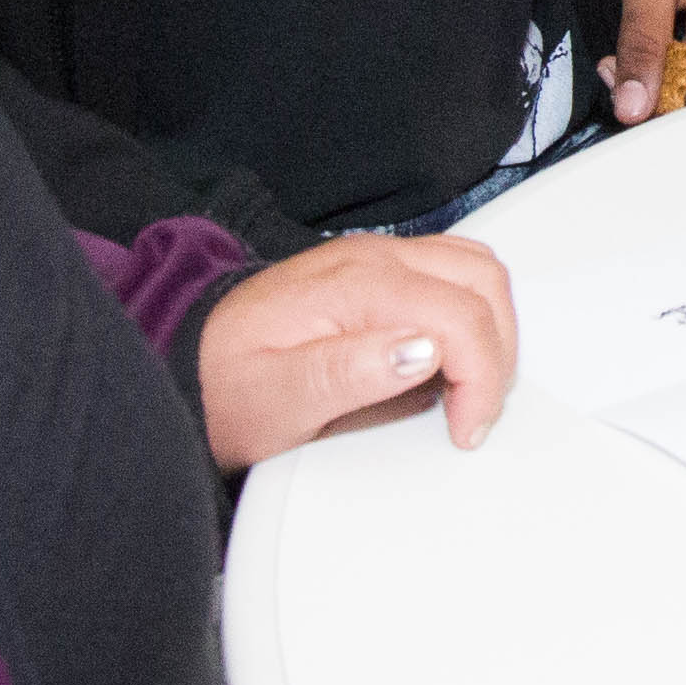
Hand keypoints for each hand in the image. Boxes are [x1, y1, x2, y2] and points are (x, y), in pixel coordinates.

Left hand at [192, 234, 516, 469]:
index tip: (465, 428)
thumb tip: (421, 350)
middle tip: (474, 414)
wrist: (187, 363)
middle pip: (483, 281)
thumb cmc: (225, 387)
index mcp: (354, 285)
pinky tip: (452, 357)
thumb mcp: (276, 400)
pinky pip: (453, 270)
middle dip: (497, 353)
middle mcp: (372, 258)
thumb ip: (350, 373)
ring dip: (493, 328)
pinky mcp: (377, 269)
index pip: (458, 316)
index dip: (481, 379)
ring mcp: (376, 257)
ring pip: (477, 268)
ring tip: (470, 388)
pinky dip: (474, 310)